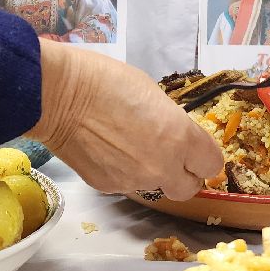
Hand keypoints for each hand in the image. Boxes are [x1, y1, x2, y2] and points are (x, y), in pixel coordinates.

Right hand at [25, 41, 222, 199]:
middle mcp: (162, 166)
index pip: (212, 165)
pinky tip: (107, 149)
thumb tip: (174, 136)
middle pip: (189, 189)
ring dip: (152, 172)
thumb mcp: (152, 93)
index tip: (196, 150)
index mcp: (179, 137)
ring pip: (156, 186)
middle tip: (172, 157)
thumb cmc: (104, 81)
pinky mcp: (108, 186)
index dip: (204, 157)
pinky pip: (127, 184)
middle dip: (184, 175)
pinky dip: (123, 171)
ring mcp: (134, 180)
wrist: (58, 96)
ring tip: (129, 146)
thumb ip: (171, 122)